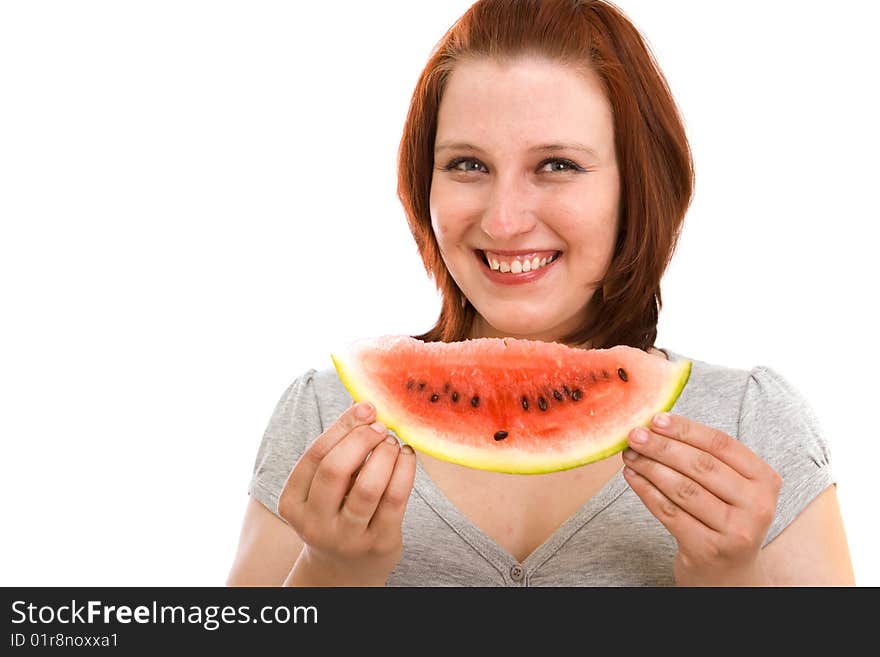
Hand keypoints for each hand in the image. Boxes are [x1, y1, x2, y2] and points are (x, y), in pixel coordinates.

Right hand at [277, 401, 416, 585]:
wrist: (346, 569)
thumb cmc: (335, 513)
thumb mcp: (323, 488)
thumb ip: (337, 451)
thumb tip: (362, 405)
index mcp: (292, 504)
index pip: (314, 456)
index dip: (342, 427)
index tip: (365, 408)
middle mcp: (315, 524)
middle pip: (335, 469)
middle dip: (361, 439)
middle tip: (380, 427)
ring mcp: (347, 537)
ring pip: (368, 486)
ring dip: (385, 454)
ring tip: (392, 442)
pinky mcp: (379, 543)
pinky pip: (395, 499)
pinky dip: (405, 469)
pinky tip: (406, 456)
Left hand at [622, 413, 782, 585]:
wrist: (729, 575)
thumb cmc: (723, 518)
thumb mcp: (731, 487)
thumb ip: (706, 457)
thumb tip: (657, 424)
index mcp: (766, 480)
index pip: (721, 444)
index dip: (686, 429)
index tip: (656, 419)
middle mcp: (757, 506)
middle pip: (701, 465)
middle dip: (662, 446)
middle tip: (634, 435)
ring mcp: (735, 531)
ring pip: (683, 489)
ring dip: (650, 467)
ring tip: (630, 454)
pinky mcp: (708, 550)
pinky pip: (669, 512)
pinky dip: (646, 491)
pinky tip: (631, 477)